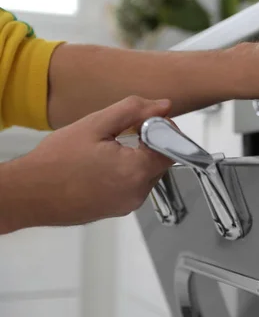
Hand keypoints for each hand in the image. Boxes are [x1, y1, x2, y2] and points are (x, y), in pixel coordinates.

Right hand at [0, 96, 173, 232]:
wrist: (28, 194)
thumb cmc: (55, 162)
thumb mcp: (96, 124)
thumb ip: (134, 111)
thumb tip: (162, 106)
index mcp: (135, 171)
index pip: (171, 147)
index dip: (163, 130)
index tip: (146, 121)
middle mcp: (137, 193)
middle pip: (162, 162)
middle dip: (150, 143)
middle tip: (126, 131)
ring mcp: (128, 205)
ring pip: (148, 174)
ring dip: (138, 158)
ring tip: (110, 149)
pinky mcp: (118, 210)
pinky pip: (134, 187)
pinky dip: (127, 173)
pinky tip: (104, 165)